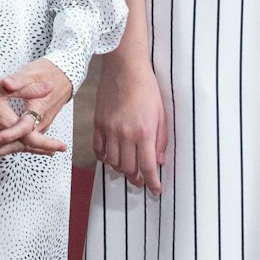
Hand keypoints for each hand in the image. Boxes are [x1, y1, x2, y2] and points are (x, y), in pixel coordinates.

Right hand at [0, 65, 66, 158]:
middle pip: (19, 146)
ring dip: (17, 147)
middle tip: (49, 151)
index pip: (32, 138)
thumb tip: (49, 88)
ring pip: (2, 147)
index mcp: (5, 121)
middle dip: (36, 148)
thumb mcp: (4, 84)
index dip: (48, 144)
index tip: (61, 148)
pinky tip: (1, 141)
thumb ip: (28, 90)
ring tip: (28, 147)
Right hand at [91, 54, 167, 192]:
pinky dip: (104, 158)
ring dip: (120, 170)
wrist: (125, 68)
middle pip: (128, 168)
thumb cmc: (146, 88)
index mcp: (144, 133)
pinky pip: (98, 149)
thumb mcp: (161, 115)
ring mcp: (109, 129)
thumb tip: (158, 161)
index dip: (152, 183)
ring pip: (112, 162)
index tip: (156, 190)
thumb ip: (160, 140)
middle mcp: (125, 134)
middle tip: (141, 181)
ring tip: (127, 170)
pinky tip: (110, 158)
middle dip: (136, 179)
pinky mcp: (98, 123)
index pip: (148, 167)